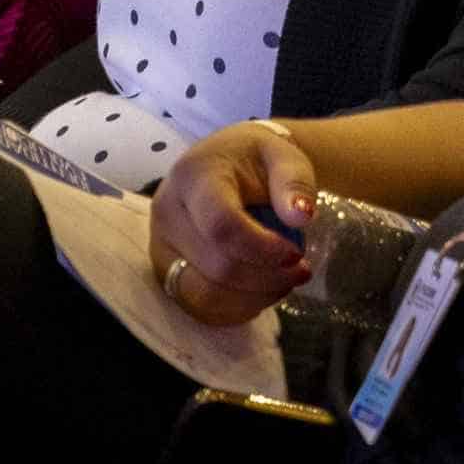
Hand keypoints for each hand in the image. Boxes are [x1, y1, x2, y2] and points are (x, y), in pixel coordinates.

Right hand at [144, 120, 316, 323]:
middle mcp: (167, 211)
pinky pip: (200, 307)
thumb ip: (294, 182)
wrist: (230, 162)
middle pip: (216, 266)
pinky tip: (262, 290)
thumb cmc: (257, 159)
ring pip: (205, 295)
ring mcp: (161, 245)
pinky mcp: (166, 271)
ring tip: (285, 280)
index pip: (221, 226)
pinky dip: (238, 307)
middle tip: (301, 269)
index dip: (262, 249)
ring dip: (254, 297)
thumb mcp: (283, 156)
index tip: (296, 253)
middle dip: (267, 277)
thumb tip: (301, 215)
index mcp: (193, 176)